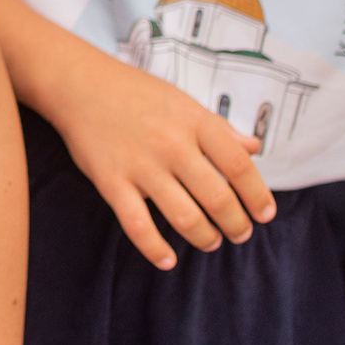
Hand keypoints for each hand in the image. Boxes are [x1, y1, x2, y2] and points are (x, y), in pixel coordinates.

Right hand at [44, 44, 275, 268]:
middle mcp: (172, 145)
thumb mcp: (183, 101)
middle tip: (239, 234)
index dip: (257, 194)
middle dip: (235, 224)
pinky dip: (155, 249)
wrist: (79, 84)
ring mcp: (141, 165)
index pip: (238, 165)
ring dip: (205, 237)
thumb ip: (219, 127)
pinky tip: (168, 259)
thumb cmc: (135, 92)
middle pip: (217, 197)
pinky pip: (138, 225)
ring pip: (185, 216)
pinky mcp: (112, 182)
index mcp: (194, 122)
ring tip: (211, 241)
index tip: (265, 214)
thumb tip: (254, 147)